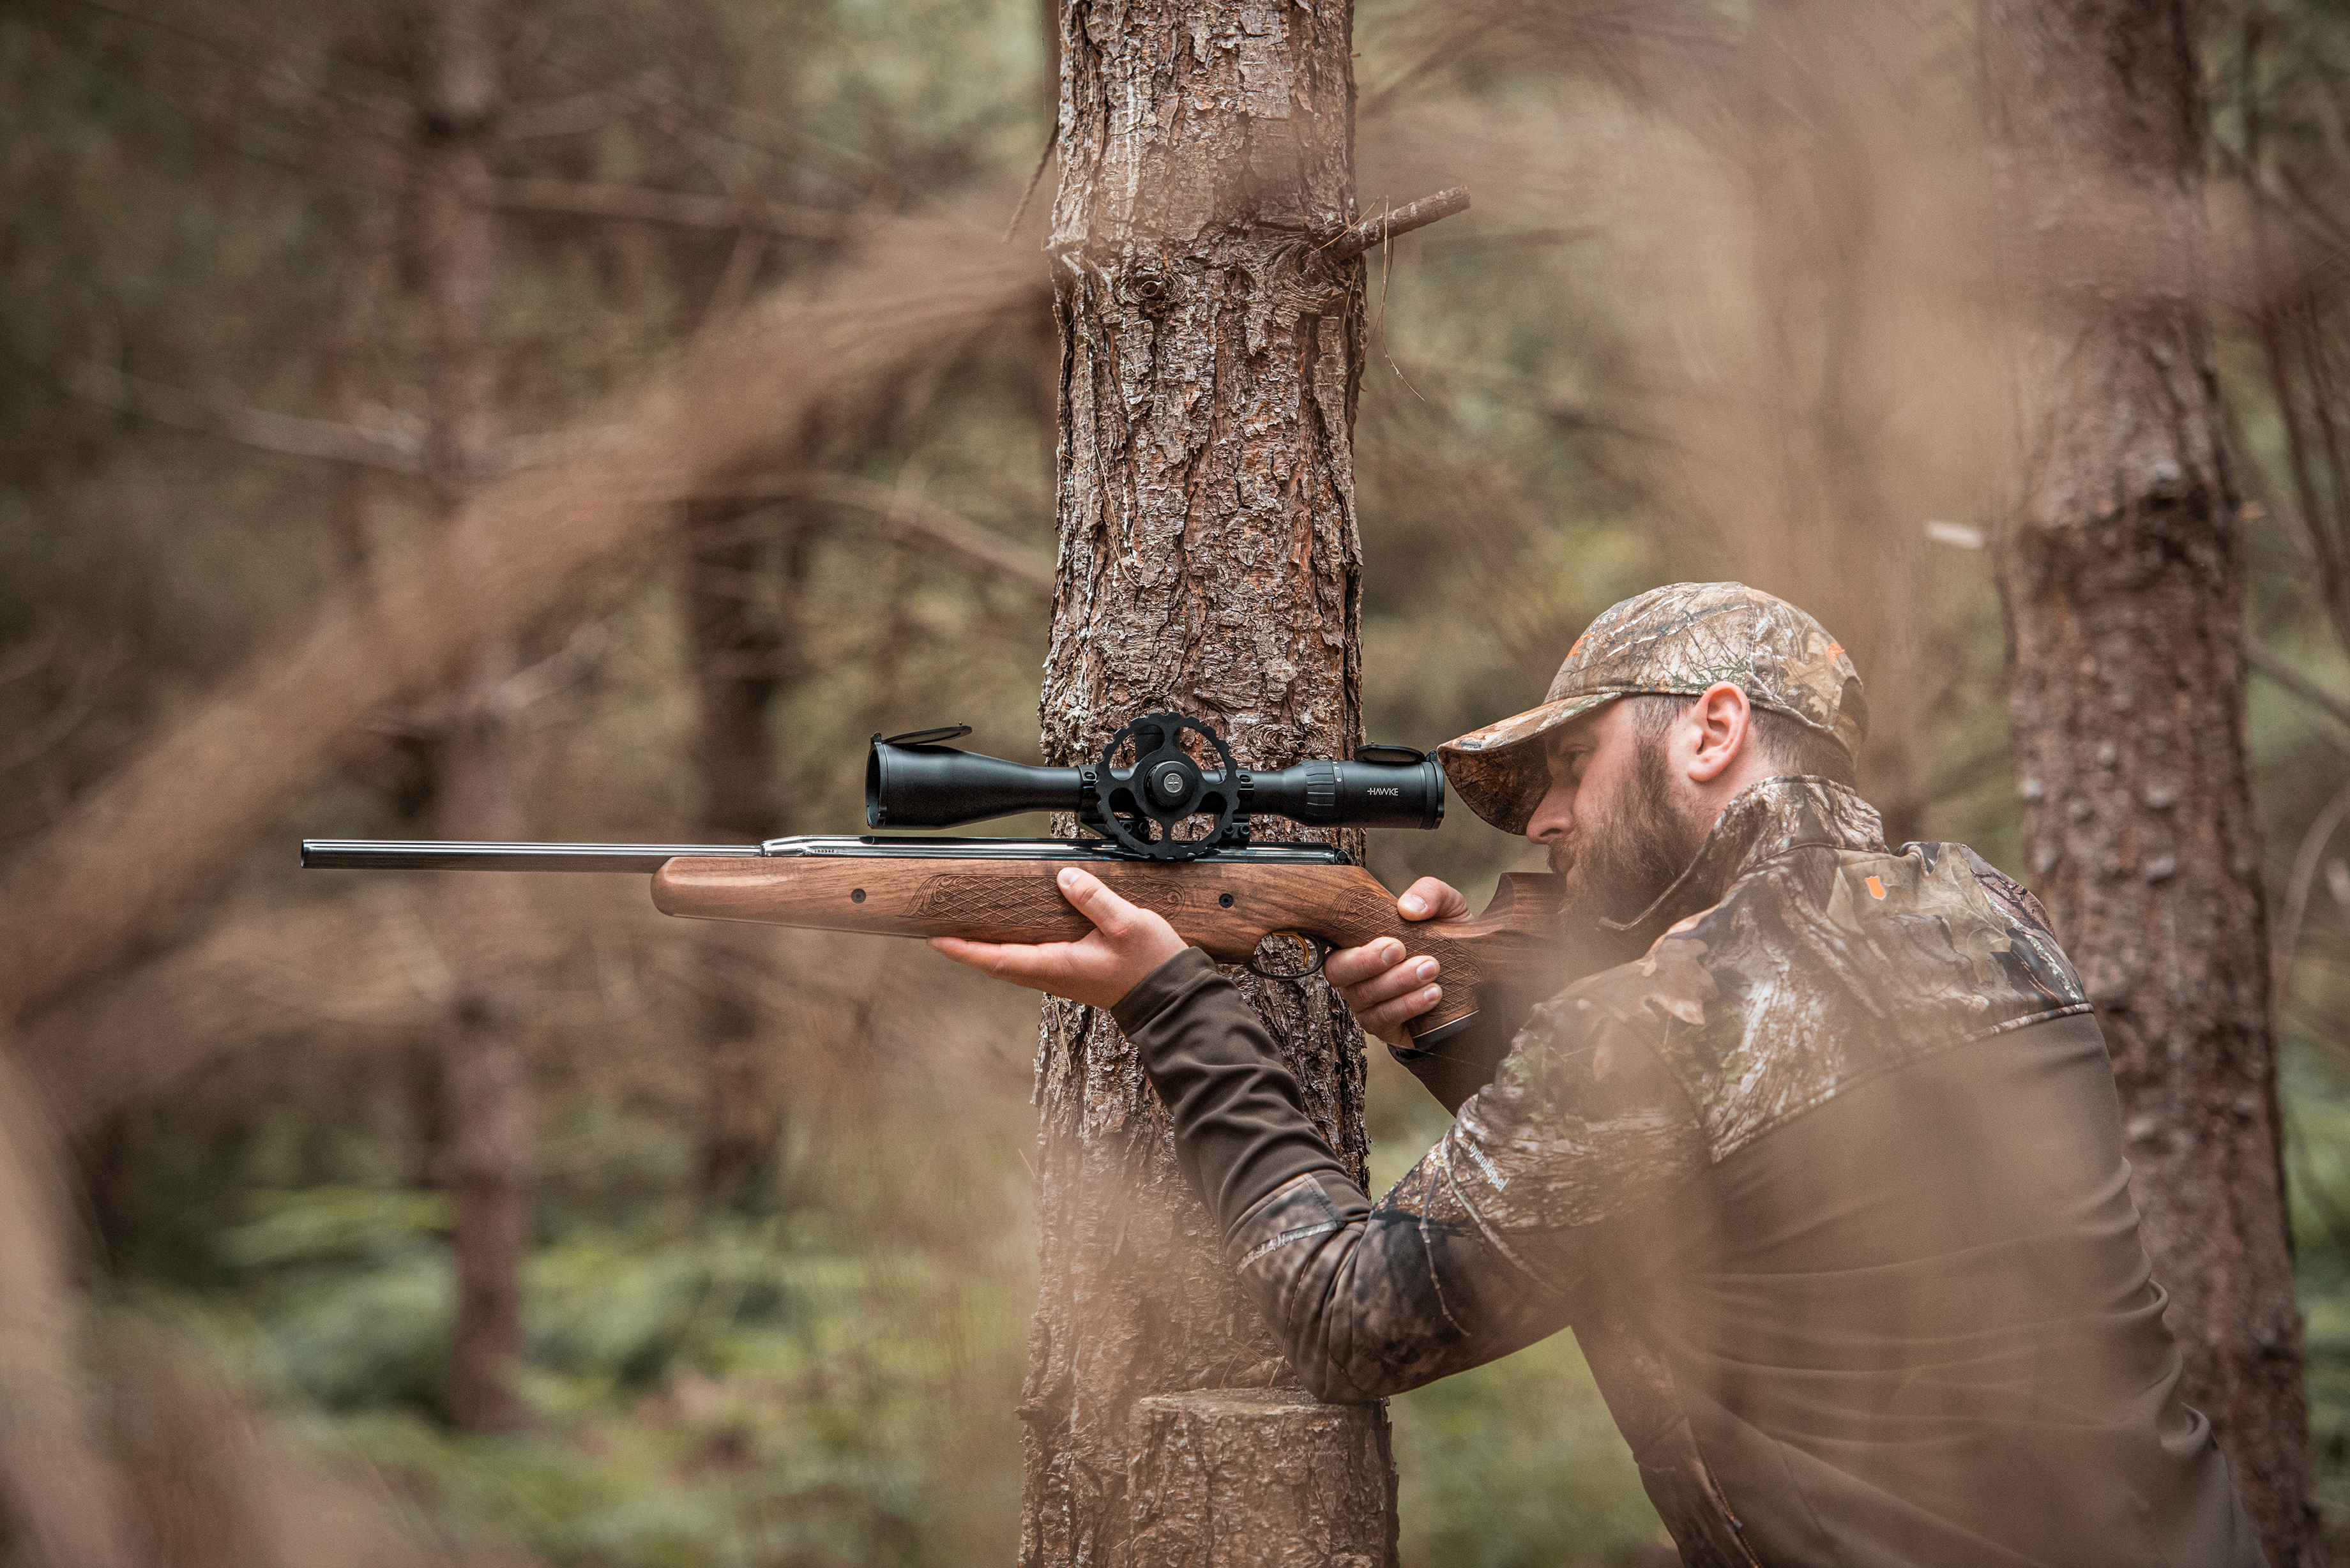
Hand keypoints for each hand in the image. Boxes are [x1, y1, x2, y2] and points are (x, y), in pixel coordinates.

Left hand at [928, 866, 1189, 1008]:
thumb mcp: (1127, 924)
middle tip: (939, 931)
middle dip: (966, 949)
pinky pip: (1029, 962)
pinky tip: (1010, 937)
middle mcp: (1053, 975)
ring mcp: (1062, 977)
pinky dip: (1009, 951)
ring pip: (1011, 965)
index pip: (998, 959)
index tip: (936, 938)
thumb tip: (1064, 877)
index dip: (964, 949)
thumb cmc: (1151, 965)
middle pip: (996, 964)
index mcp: (1058, 965)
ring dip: (985, 951)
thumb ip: (1094, 899)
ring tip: (965, 931)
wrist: (1172, 997)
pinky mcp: (1072, 973)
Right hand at [1325, 876, 1468, 1048]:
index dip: (1352, 941)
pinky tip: (1432, 994)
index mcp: (1359, 939)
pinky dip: (1407, 1006)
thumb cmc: (1448, 937)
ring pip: (1363, 997)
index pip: (1334, 940)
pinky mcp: (1383, 1026)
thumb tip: (1408, 908)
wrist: (1474, 976)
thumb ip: (1430, 893)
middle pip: (1337, 972)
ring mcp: (1366, 1001)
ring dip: (1397, 983)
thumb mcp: (1447, 907)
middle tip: (1401, 950)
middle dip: (1367, 962)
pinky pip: (1381, 1020)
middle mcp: (1355, 972)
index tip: (1392, 940)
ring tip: (1431, 969)